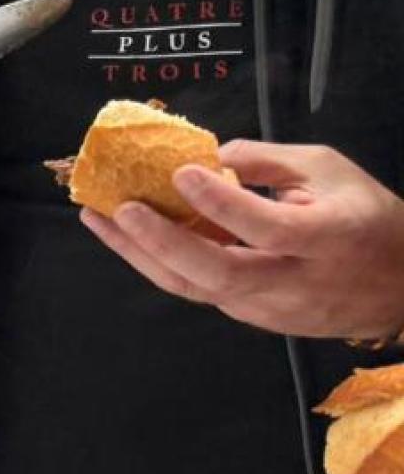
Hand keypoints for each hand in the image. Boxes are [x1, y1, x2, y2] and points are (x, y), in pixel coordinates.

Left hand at [82, 141, 403, 338]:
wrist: (398, 288)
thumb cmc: (364, 217)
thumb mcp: (329, 170)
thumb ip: (267, 161)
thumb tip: (207, 156)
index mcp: (329, 238)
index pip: (268, 227)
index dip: (223, 203)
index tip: (184, 173)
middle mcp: (296, 281)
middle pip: (219, 273)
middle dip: (163, 242)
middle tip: (121, 207)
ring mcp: (270, 308)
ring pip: (196, 288)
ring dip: (141, 255)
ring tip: (98, 219)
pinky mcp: (251, 317)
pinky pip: (199, 290)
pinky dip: (160, 262)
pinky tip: (130, 236)